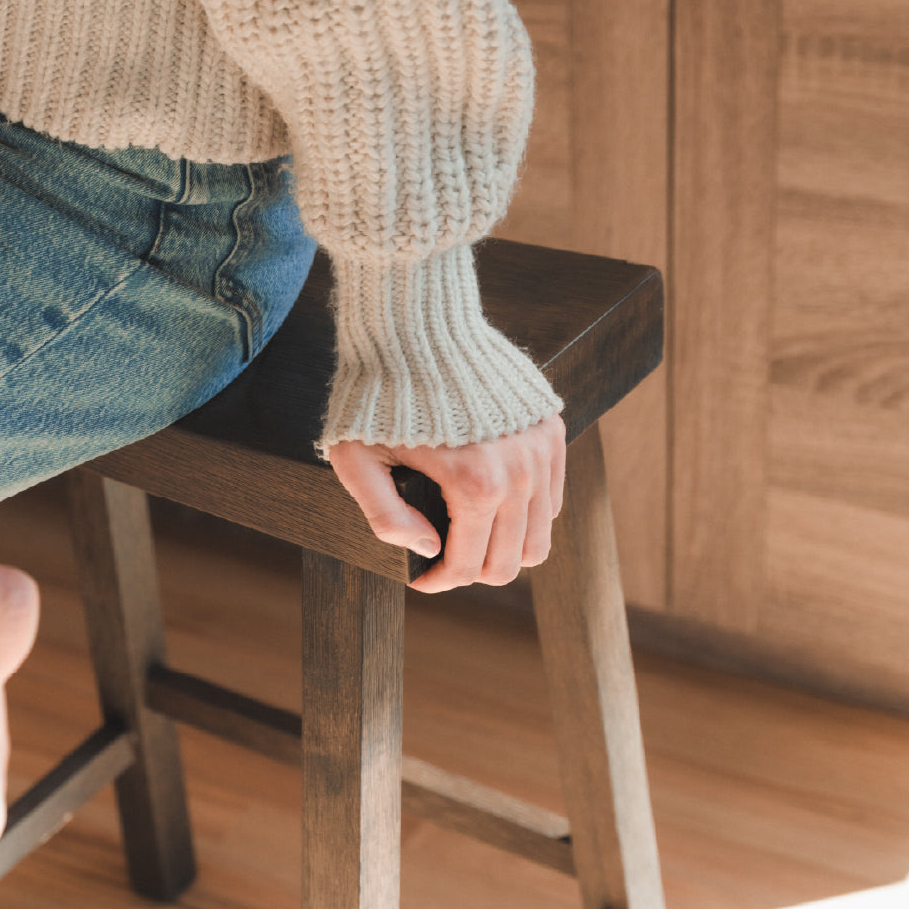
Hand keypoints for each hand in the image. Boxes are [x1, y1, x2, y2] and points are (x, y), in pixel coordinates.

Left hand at [326, 413, 565, 592]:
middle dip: (472, 572)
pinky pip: (551, 499)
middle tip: (441, 560)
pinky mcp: (551, 430)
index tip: (419, 578)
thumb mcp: (357, 462)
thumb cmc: (378, 394)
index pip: (467, 566)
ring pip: (539, 538)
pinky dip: (526, 515)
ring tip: (467, 538)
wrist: (416, 326)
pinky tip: (490, 506)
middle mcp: (519, 471)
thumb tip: (427, 549)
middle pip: (509, 562)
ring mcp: (541, 450)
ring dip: (502, 549)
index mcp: (474, 484)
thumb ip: (386, 517)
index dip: (438, 582)